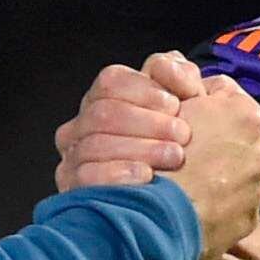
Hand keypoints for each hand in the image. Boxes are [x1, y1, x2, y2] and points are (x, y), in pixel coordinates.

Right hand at [55, 53, 199, 197]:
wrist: (180, 194)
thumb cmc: (178, 144)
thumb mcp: (186, 105)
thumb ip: (179, 77)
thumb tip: (170, 65)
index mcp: (103, 99)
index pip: (111, 82)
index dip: (144, 90)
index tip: (176, 105)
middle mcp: (81, 125)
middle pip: (103, 113)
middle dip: (148, 123)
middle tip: (183, 134)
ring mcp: (73, 157)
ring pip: (95, 144)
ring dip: (140, 148)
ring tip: (175, 156)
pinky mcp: (73, 188)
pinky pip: (86, 177)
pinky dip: (118, 174)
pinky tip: (147, 175)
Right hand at [173, 80, 259, 256]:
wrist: (157, 218)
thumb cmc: (156, 151)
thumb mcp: (164, 99)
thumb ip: (181, 82)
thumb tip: (183, 73)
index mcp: (246, 113)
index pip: (222, 92)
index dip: (195, 100)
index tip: (177, 113)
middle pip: (233, 135)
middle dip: (210, 140)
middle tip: (178, 150)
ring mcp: (259, 188)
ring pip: (235, 171)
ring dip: (214, 174)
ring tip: (183, 181)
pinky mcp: (248, 221)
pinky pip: (232, 205)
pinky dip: (215, 203)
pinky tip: (189, 203)